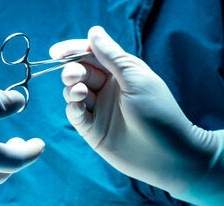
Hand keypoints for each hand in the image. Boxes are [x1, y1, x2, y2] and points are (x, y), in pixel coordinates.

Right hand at [52, 26, 223, 205]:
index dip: (73, 51)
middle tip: (74, 76)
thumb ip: (112, 57)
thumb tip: (93, 32)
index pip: (92, 55)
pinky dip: (72, 108)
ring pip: (73, 92)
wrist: (167, 155)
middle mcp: (107, 89)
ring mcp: (99, 110)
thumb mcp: (136, 78)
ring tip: (80, 93)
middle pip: (80, 73)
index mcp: (121, 72)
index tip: (57, 52)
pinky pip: (74, 114)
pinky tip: (78, 106)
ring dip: (71, 89)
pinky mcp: (92, 130)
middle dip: (71, 71)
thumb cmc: (158, 113)